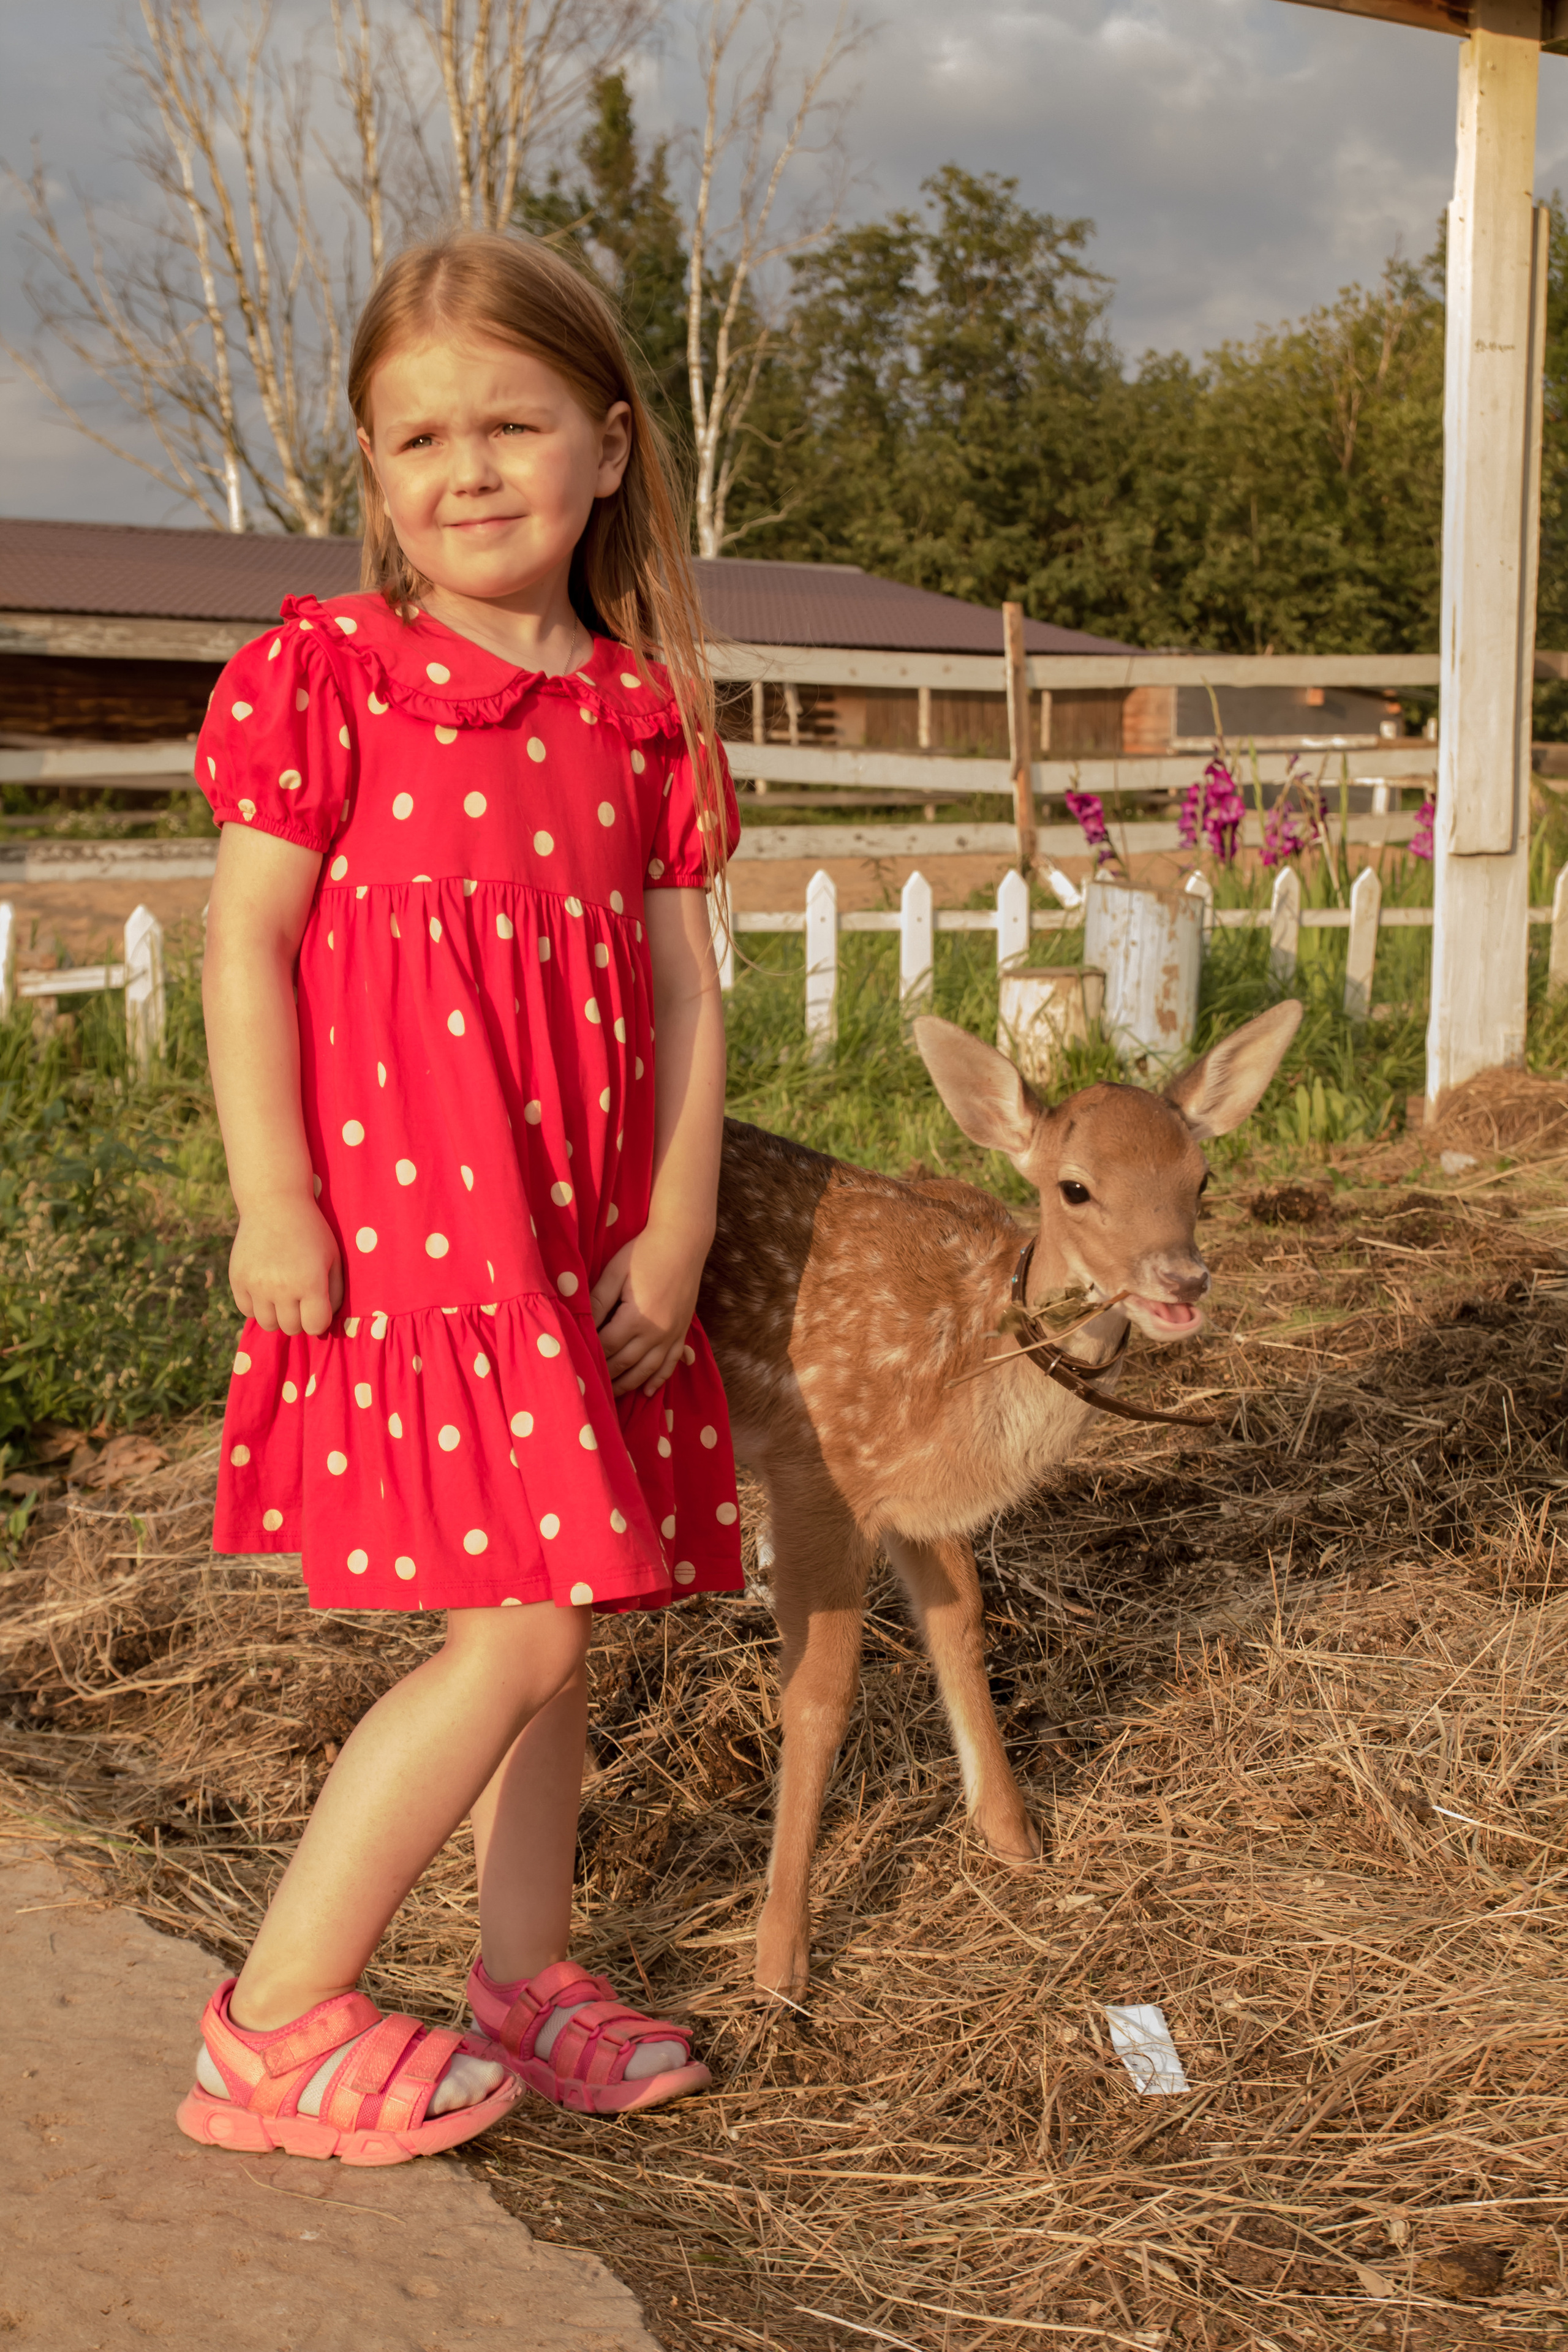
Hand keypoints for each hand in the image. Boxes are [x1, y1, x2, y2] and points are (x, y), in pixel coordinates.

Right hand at [229, 1196, 342, 1336]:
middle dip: (299, 1318)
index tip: (318, 1308)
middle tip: (301, 1299)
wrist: (274, 1203)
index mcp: (310, 1282)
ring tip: (283, 1295)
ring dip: (278, 1315)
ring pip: (268, 1324)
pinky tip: (266, 1289)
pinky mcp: (237, 1280)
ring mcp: (256, 1285)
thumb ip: (335, 1293)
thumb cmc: (311, 1231)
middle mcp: (281, 1287)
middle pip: (291, 1328)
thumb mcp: (333, 1258)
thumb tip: (326, 1323)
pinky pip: (247, 1310)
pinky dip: (257, 1306)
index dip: (319, 1321)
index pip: (315, 1326)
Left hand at [588, 1221, 706, 1397]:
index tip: (576, 1363)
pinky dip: (660, 1379)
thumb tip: (581, 1324)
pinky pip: (672, 1362)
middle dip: (606, 1376)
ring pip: (648, 1370)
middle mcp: (656, 1332)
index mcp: (636, 1317)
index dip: (590, 1355)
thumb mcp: (614, 1273)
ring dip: (629, 1384)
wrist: (684, 1240)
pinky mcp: (683, 1331)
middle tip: (588, 1386)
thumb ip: (598, 1301)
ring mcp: (673, 1334)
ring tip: (612, 1395)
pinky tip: (649, 1392)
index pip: (606, 1346)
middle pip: (625, 1363)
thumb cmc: (644, 1252)